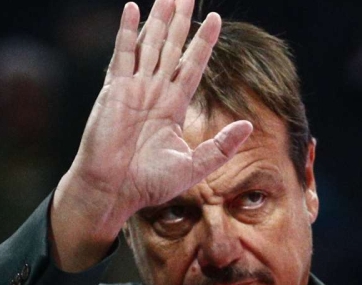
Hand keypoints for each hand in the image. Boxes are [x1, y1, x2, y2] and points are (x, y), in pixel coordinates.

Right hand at [50, 0, 252, 270]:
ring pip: (149, 43)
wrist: (114, 190)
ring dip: (159, 17)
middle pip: (170, 46)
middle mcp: (154, 92)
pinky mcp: (115, 90)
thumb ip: (220, 147)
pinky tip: (132, 8)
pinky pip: (123, 54)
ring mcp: (133, 87)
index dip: (203, 42)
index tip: (215, 18)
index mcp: (172, 106)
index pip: (191, 65)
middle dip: (180, 19)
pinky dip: (127, 31)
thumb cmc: (148, 184)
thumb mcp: (193, 166)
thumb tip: (247, 126)